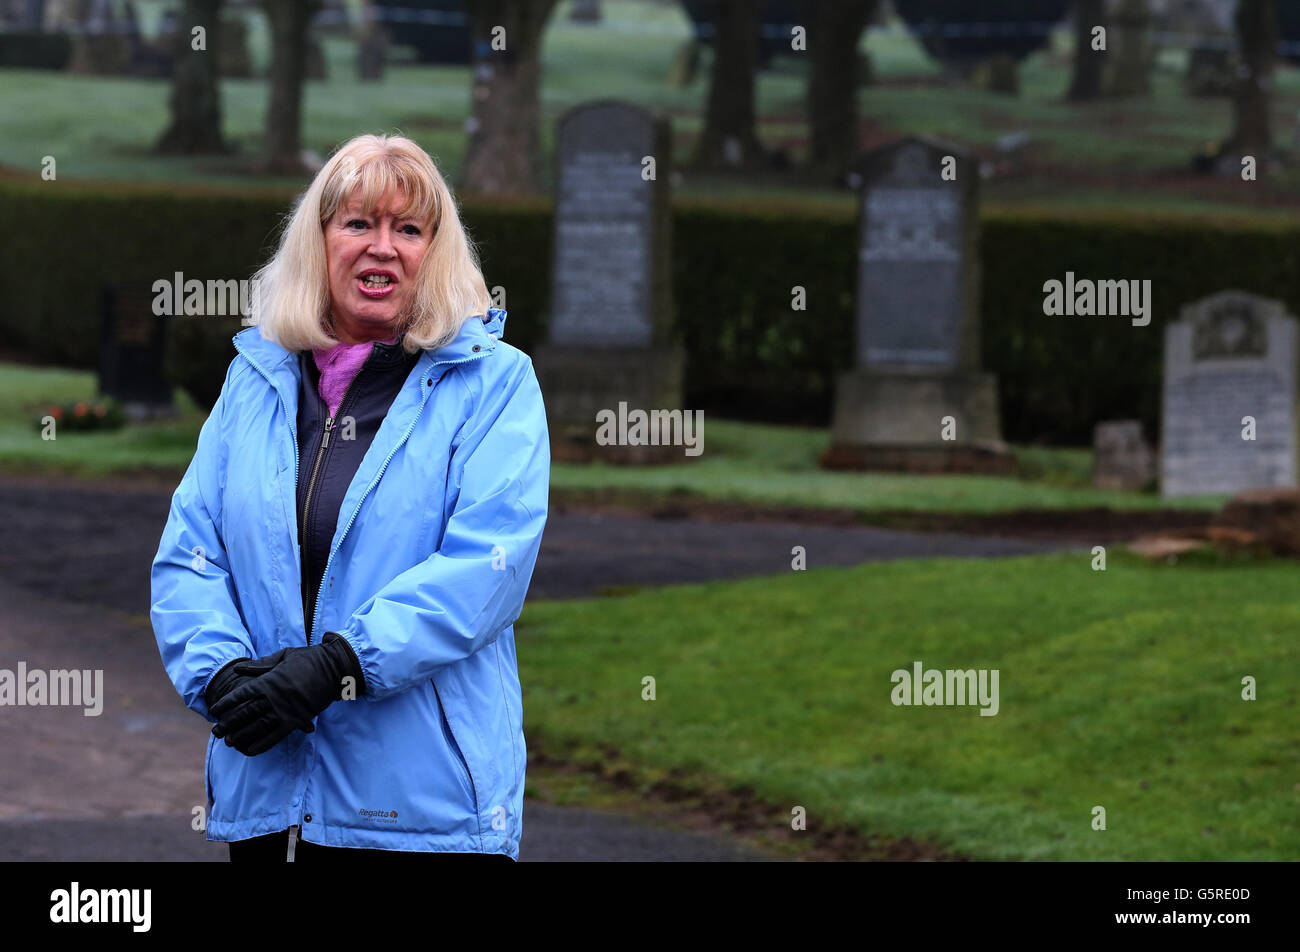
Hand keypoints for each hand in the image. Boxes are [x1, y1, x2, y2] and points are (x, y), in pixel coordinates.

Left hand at [210, 633, 362, 755]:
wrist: (333, 668)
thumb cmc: (308, 659)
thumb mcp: (282, 656)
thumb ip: (259, 665)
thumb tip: (237, 668)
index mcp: (268, 680)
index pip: (241, 694)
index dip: (226, 703)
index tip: (215, 710)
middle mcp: (273, 697)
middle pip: (245, 713)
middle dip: (229, 723)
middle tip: (216, 731)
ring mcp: (285, 710)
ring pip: (257, 726)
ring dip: (241, 735)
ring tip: (229, 742)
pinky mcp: (296, 720)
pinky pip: (275, 736)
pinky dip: (262, 744)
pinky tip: (250, 750)